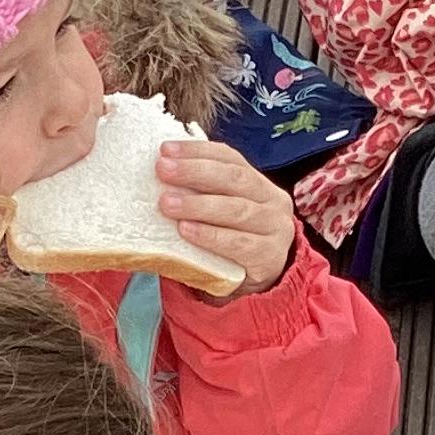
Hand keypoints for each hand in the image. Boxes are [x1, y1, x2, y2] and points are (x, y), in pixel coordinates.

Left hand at [156, 134, 297, 290]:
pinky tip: (186, 231)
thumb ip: (201, 192)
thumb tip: (160, 171)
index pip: (230, 158)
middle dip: (195, 172)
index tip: (165, 150)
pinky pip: (238, 244)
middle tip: (163, 170)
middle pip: (234, 179)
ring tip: (167, 204)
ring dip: (198, 205)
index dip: (197, 151)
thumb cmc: (230, 242)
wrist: (255, 283)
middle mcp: (274, 201)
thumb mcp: (220, 212)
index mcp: (260, 183)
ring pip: (237, 210)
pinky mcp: (269, 257)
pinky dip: (210, 236)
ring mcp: (275, 230)